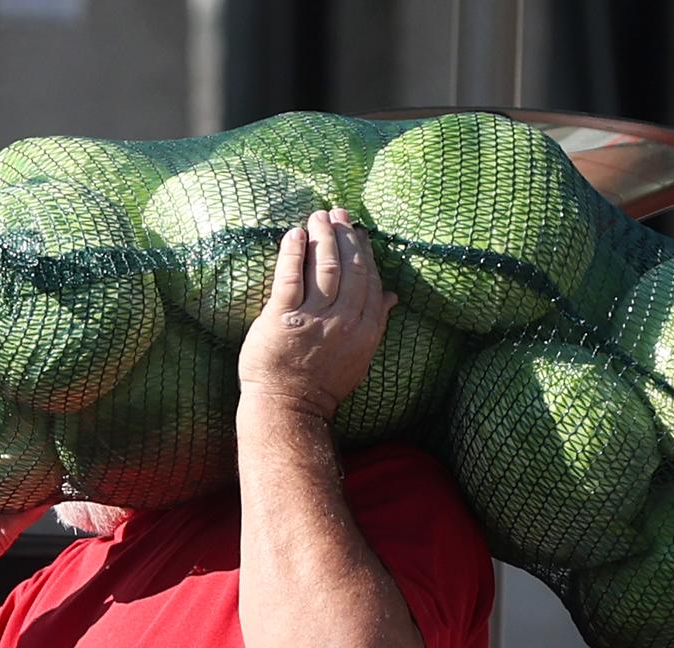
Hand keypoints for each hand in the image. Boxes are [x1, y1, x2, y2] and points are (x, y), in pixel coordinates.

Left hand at [238, 208, 397, 418]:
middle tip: (337, 212)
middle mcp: (343, 322)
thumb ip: (374, 322)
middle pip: (349, 268)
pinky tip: (293, 234)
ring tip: (317, 216)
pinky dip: (293, 252)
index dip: (364, 251)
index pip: (369, 280)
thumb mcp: (358, 356)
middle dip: (344, 235)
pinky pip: (290, 278)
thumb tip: (392, 296)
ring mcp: (312, 320)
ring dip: (321, 237)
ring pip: (324, 267)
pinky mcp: (281, 319)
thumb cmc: (320, 384)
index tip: (357, 231)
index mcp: (365, 331)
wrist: (288, 408)